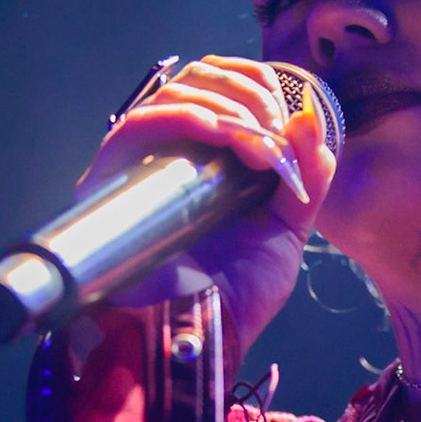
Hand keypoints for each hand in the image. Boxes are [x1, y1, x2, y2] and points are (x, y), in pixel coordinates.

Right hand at [75, 56, 335, 355]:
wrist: (201, 342)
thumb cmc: (235, 297)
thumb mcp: (286, 233)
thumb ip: (306, 180)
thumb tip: (310, 120)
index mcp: (209, 162)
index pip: (221, 88)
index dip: (255, 83)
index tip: (286, 115)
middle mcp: (170, 156)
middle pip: (196, 80)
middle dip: (245, 92)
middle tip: (273, 129)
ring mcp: (138, 166)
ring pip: (172, 95)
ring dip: (225, 107)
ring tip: (254, 142)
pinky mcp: (110, 180)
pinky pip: (139, 125)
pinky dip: (184, 117)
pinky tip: (221, 135)